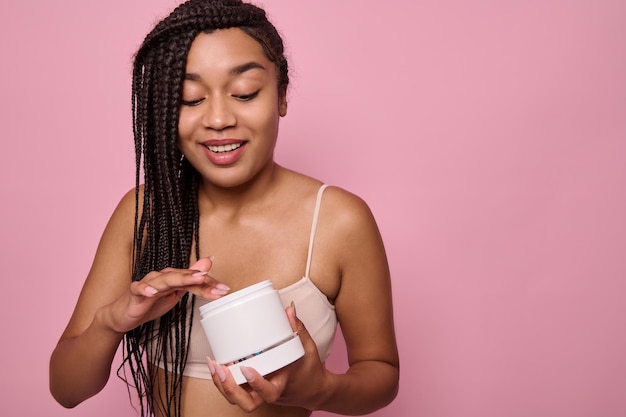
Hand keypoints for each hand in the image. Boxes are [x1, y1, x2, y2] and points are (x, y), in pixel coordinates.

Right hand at [103, 258, 228, 333]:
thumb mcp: (174, 295)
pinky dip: (145, 288)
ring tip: (193, 279)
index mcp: (172, 278)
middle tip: (217, 285)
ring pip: (165, 278)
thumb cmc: (149, 304)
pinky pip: (139, 288)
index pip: (194, 279)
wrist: (123, 316)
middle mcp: (162, 276)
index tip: (225, 289)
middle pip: (183, 276)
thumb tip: (207, 266)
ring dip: (179, 278)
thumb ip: (191, 283)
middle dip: (201, 280)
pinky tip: (153, 291)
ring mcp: (148, 283)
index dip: (210, 284)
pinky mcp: (134, 292)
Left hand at [207, 303, 329, 411]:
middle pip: (246, 403)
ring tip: (214, 364)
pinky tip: (216, 365)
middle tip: (222, 369)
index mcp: (282, 384)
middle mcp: (268, 393)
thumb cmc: (309, 371)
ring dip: (222, 385)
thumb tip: (289, 310)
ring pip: (236, 399)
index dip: (256, 383)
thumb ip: (297, 329)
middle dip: (230, 388)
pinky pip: (235, 391)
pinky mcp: (252, 389)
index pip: (269, 392)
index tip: (247, 368)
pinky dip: (223, 381)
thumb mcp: (307, 348)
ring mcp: (258, 392)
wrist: (311, 389)